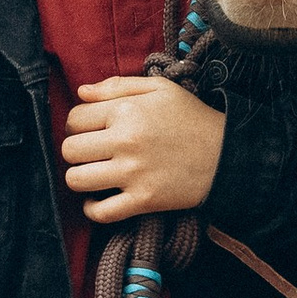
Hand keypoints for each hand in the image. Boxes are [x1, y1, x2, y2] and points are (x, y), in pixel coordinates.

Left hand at [62, 74, 224, 223]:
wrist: (226, 155)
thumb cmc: (191, 118)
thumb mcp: (160, 88)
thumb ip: (117, 85)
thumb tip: (81, 91)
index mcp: (127, 110)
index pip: (74, 119)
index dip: (77, 124)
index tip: (90, 129)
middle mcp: (125, 141)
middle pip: (70, 150)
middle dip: (76, 150)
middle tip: (92, 152)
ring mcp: (133, 174)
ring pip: (76, 180)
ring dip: (80, 177)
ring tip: (94, 173)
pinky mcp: (143, 201)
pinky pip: (99, 212)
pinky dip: (92, 208)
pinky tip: (99, 199)